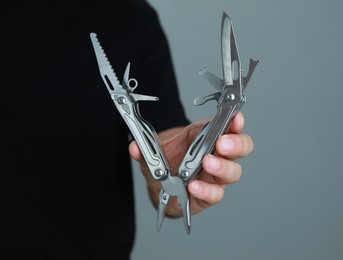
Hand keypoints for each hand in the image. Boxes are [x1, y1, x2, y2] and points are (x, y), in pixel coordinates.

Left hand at [128, 112, 253, 216]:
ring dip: (223, 167)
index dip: (235, 122)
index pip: (229, 126)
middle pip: (241, 148)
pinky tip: (194, 187)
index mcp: (207, 137)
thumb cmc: (167, 164)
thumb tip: (134, 147)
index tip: (235, 118)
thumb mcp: (154, 153)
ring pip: (233, 171)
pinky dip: (206, 190)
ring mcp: (216, 175)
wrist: (163, 188)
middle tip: (222, 144)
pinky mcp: (211, 194)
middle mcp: (217, 155)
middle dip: (235, 144)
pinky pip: (216, 193)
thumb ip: (145, 150)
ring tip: (208, 163)